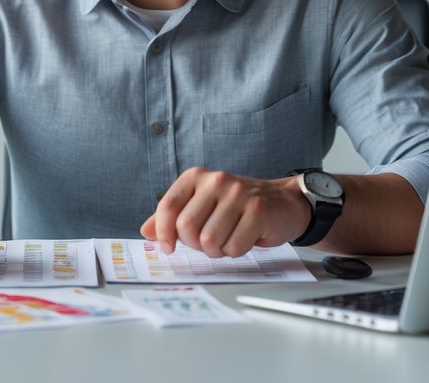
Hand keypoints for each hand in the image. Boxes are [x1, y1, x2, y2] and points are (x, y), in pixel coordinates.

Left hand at [140, 167, 308, 257]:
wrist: (283, 203)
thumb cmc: (236, 207)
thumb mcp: (201, 205)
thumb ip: (172, 217)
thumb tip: (145, 231)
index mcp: (196, 177)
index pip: (168, 206)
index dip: (164, 232)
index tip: (168, 247)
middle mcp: (216, 180)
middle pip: (188, 227)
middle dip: (195, 245)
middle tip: (208, 242)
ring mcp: (238, 194)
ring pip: (210, 241)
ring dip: (217, 250)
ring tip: (228, 238)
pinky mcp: (258, 211)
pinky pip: (233, 247)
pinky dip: (236, 251)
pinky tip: (244, 238)